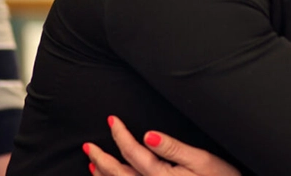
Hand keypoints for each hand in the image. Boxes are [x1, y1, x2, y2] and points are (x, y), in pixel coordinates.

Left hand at [84, 116, 239, 175]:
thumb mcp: (202, 160)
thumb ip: (173, 148)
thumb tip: (148, 135)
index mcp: (161, 175)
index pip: (133, 152)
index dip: (120, 135)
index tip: (111, 120)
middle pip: (118, 173)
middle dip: (102, 158)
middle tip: (88, 144)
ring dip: (103, 175)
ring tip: (91, 163)